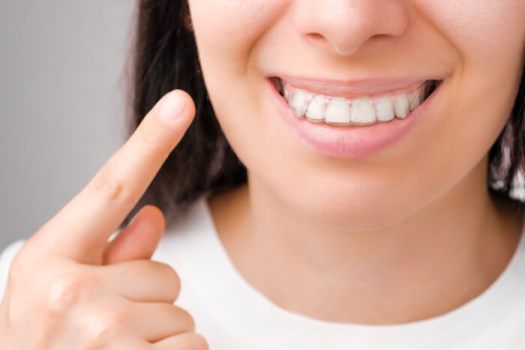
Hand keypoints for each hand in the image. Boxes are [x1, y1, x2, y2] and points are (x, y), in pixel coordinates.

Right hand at [0, 90, 208, 348]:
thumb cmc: (49, 349)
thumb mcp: (59, 295)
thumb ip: (109, 253)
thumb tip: (152, 213)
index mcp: (47, 261)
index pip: (110, 188)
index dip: (150, 141)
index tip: (181, 102)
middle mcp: (70, 292)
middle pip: (163, 271)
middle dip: (146, 301)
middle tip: (106, 336)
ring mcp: (103, 335)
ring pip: (179, 310)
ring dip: (157, 334)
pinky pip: (193, 344)